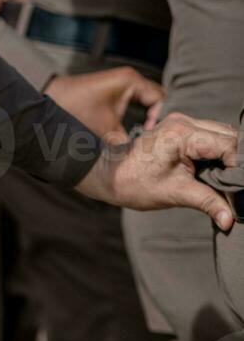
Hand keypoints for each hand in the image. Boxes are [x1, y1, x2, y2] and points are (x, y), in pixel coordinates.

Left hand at [47, 67, 164, 141]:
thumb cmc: (75, 109)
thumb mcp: (103, 128)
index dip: (159, 117)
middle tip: (152, 135)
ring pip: (145, 100)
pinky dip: (137, 113)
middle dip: (156, 117)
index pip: (160, 98)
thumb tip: (139, 153)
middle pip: (155, 98)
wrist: (50, 99)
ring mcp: (122, 82)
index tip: (150, 134)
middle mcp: (130, 78)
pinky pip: (134, 101)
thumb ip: (124, 139)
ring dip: (146, 115)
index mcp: (131, 81)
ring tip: (144, 133)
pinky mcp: (114, 89)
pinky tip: (134, 128)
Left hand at [76, 112, 238, 230]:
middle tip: (229, 183)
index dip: (236, 166)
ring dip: (225, 154)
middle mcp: (184, 122)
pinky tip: (210, 167)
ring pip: (221, 133)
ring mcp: (181, 121)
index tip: (235, 186)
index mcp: (182, 135)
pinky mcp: (179, 126)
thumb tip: (230, 220)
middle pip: (228, 136)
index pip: (228, 145)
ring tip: (220, 177)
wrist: (108, 176)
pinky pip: (209, 134)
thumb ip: (207, 202)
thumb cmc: (135, 185)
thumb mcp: (175, 194)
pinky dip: (215, 150)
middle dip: (233, 160)